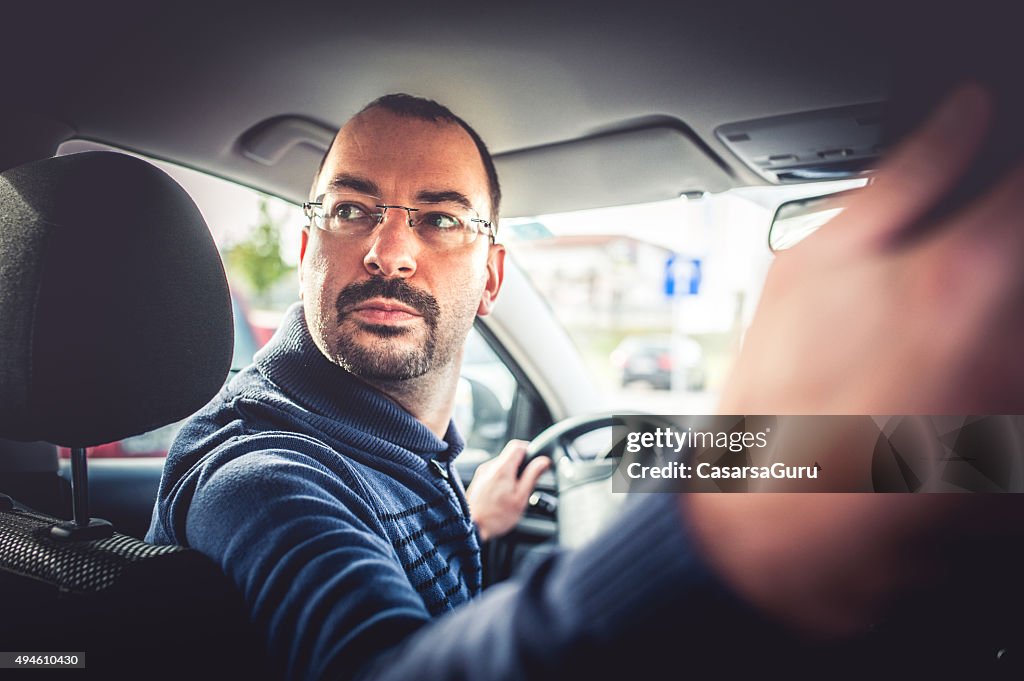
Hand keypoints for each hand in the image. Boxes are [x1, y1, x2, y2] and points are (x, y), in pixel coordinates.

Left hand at [466, 440, 550, 541]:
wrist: (472, 528)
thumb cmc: (496, 517)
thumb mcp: (521, 498)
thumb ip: (532, 476)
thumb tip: (544, 461)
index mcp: (502, 469)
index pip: (518, 445)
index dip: (530, 450)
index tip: (535, 462)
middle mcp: (490, 467)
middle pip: (510, 455)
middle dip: (521, 466)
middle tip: (526, 484)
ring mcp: (482, 473)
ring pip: (503, 465)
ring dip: (512, 474)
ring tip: (513, 493)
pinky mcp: (478, 480)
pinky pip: (494, 473)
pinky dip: (502, 480)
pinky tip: (503, 496)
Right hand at [688, 84, 1023, 637]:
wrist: (783, 517)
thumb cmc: (781, 395)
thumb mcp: (808, 262)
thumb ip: (904, 178)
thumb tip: (965, 111)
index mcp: (965, 268)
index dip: (1020, 168)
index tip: (1008, 166)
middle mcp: (1017, 333)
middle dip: (1010, 238)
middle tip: (964, 260)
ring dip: (1006, 305)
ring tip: (936, 329)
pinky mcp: (1022, 444)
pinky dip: (1004, 354)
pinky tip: (952, 370)